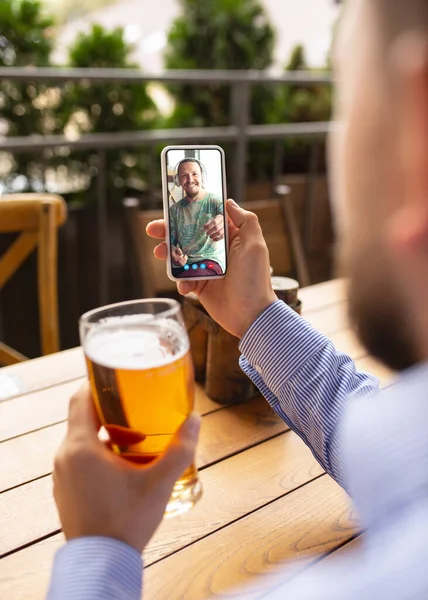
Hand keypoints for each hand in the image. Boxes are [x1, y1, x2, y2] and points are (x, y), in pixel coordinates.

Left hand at [53, 382, 199, 553]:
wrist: (102, 563)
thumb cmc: (127, 520)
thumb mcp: (160, 482)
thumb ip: (180, 449)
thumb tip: (195, 421)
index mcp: (81, 447)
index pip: (79, 398)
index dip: (96, 383)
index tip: (118, 378)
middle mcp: (65, 456)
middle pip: (83, 417)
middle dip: (111, 411)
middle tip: (138, 409)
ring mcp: (62, 475)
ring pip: (82, 439)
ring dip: (107, 434)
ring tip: (137, 440)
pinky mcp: (65, 489)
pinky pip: (79, 459)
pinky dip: (99, 453)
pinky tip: (124, 467)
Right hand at [146, 199, 276, 337]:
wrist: (250, 315)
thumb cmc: (255, 280)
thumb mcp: (255, 246)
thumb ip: (246, 221)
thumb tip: (229, 202)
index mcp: (230, 238)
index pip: (207, 219)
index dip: (190, 212)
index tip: (173, 207)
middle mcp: (217, 251)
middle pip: (189, 236)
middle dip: (169, 232)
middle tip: (153, 229)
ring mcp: (207, 269)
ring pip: (181, 256)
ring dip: (168, 254)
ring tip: (159, 253)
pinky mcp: (200, 286)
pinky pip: (183, 279)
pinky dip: (180, 281)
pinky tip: (184, 285)